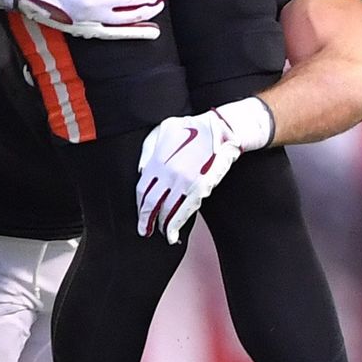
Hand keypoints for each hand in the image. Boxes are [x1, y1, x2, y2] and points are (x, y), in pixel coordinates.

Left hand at [135, 98, 272, 242]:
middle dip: (146, 221)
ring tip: (160, 233)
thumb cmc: (193, 127)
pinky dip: (176, 226)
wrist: (221, 128)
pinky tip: (172, 234)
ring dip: (161, 226)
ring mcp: (184, 182)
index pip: (142, 190)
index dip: (140, 206)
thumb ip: (148, 149)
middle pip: (151, 204)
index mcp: (157, 160)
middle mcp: (168, 173)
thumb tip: (141, 170)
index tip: (140, 215)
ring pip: (167, 211)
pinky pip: (184, 212)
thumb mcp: (163, 129)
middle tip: (144, 230)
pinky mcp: (200, 188)